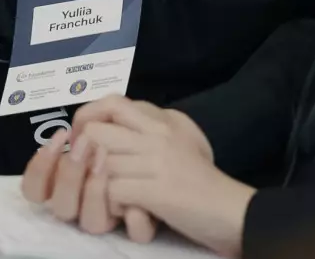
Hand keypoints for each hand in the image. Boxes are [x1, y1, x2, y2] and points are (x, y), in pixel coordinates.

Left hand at [23, 97, 251, 255]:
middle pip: (96, 132)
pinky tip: (128, 209)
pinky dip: (114, 205)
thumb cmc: (202, 179)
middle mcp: (159, 132)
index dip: (88, 119)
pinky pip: (113, 190)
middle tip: (88, 172)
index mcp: (163, 118)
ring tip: (113, 196)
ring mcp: (157, 160)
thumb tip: (108, 124)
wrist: (231, 211)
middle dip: (84, 155)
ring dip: (99, 185)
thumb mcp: (180, 139)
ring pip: (100, 163)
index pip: (111, 102)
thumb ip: (149, 127)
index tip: (83, 139)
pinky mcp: (157, 190)